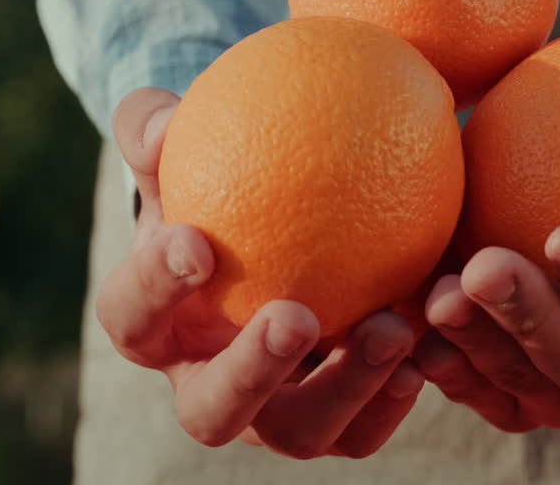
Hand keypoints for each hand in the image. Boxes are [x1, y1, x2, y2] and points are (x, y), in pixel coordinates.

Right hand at [95, 87, 424, 458]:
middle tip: (296, 316)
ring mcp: (270, 412)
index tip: (197, 242)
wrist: (275, 225)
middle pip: (209, 411)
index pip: (132, 316)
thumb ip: (153, 127)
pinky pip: (362, 429)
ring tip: (392, 327)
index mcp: (155, 323)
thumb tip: (157, 128)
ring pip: (297, 433)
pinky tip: (426, 345)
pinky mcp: (332, 419)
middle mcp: (204, 382)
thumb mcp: (177, 143)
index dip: (154, 289)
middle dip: (249, 374)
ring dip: (344, 387)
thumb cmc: (215, 177)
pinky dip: (393, 398)